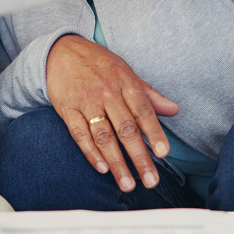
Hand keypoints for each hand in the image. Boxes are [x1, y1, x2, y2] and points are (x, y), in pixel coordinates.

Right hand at [46, 35, 178, 192]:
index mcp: (124, 83)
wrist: (60, 50)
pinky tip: (102, 167)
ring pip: (103, 136)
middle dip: (139, 157)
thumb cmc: (98, 63)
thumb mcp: (125, 72)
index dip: (154, 133)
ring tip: (127, 184)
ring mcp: (85, 101)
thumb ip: (148, 94)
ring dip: (116, 162)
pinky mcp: (66, 108)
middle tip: (150, 180)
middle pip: (125, 129)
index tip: (163, 153)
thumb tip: (173, 110)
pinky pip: (78, 133)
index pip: (143, 111)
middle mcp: (106, 93)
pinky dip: (90, 152)